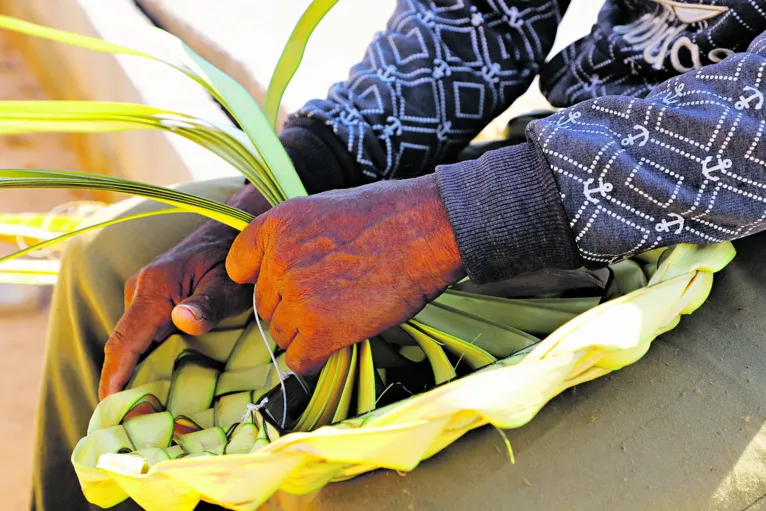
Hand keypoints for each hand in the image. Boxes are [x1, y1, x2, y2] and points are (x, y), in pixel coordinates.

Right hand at [99, 185, 270, 398]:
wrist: (233, 229)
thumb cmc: (235, 259)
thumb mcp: (229, 285)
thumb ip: (209, 305)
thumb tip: (182, 321)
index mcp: (153, 289)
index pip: (124, 342)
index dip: (114, 377)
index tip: (107, 408)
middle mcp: (141, 291)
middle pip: (124, 345)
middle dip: (122, 383)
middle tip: (129, 422)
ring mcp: (145, 294)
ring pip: (133, 341)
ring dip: (135, 371)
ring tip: (143, 411)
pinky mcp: (154, 298)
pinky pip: (143, 333)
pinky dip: (145, 357)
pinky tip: (156, 382)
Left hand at [226, 174, 464, 373]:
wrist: (425, 232)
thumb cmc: (388, 218)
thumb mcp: (324, 210)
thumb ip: (293, 239)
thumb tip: (282, 272)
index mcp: (276, 226)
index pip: (240, 267)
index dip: (267, 280)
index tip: (288, 283)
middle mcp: (277, 261)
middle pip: (266, 306)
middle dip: (293, 308)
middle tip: (332, 298)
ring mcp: (296, 297)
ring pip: (282, 334)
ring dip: (308, 333)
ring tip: (344, 313)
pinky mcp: (319, 329)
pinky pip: (299, 360)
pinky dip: (317, 357)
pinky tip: (339, 339)